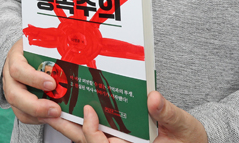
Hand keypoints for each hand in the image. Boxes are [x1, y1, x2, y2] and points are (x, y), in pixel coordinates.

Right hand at [2, 39, 61, 123]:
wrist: (24, 53)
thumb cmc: (36, 47)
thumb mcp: (41, 42)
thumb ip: (53, 45)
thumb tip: (75, 49)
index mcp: (15, 58)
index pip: (18, 69)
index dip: (33, 78)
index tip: (52, 83)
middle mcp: (9, 76)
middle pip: (14, 95)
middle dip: (35, 106)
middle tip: (56, 110)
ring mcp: (11, 90)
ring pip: (18, 109)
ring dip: (38, 116)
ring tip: (56, 117)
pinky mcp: (17, 102)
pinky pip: (23, 115)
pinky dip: (37, 120)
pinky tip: (51, 118)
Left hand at [47, 91, 207, 142]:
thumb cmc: (189, 139)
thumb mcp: (183, 125)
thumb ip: (168, 113)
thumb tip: (154, 98)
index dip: (92, 132)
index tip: (88, 112)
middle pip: (88, 142)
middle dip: (68, 127)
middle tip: (49, 111)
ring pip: (88, 138)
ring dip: (71, 123)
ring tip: (53, 106)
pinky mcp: (118, 138)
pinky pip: (97, 132)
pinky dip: (83, 121)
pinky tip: (72, 106)